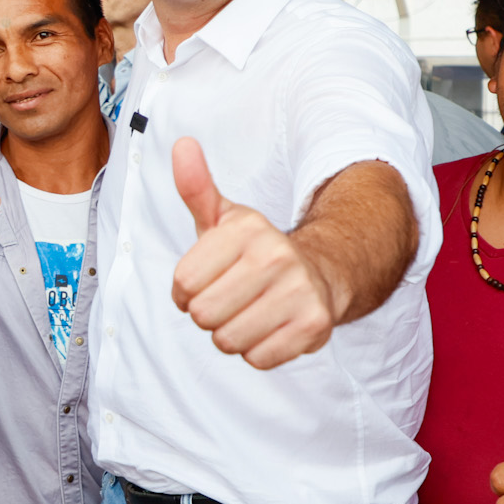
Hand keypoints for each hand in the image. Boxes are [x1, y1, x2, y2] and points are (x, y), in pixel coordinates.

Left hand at [169, 137, 335, 368]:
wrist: (322, 274)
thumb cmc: (257, 252)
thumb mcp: (225, 218)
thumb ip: (197, 187)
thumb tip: (182, 144)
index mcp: (247, 230)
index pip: (183, 284)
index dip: (186, 291)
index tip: (205, 282)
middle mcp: (276, 256)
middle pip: (203, 315)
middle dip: (209, 315)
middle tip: (230, 300)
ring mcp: (298, 292)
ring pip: (228, 340)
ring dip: (232, 335)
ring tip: (250, 313)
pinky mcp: (313, 326)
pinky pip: (257, 358)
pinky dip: (257, 351)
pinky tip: (270, 328)